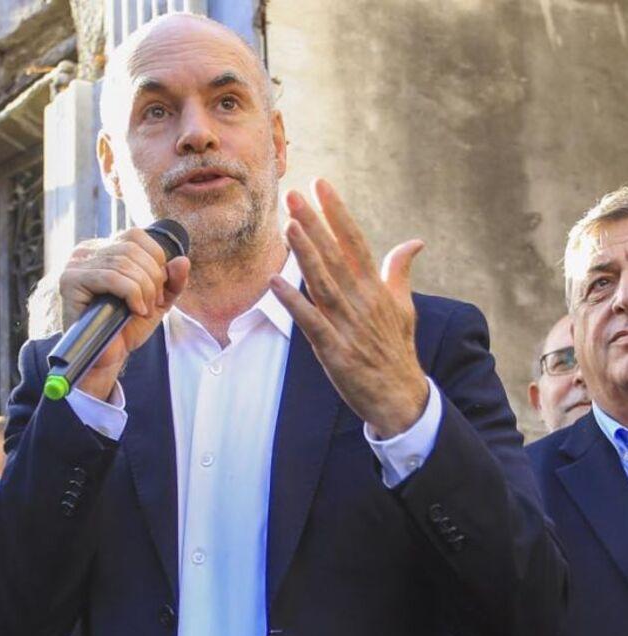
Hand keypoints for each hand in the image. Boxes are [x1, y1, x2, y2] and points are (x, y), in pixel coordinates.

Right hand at [59, 228, 190, 399]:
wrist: (107, 356)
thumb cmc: (126, 328)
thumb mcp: (157, 301)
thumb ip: (172, 281)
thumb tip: (182, 261)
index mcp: (104, 249)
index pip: (134, 235)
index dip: (155, 258)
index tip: (158, 289)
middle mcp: (86, 252)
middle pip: (130, 248)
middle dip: (152, 277)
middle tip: (153, 304)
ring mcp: (75, 265)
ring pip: (122, 262)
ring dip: (143, 288)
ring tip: (144, 310)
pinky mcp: (70, 281)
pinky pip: (109, 277)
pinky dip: (131, 293)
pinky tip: (135, 310)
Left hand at [270, 179, 429, 437]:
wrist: (401, 397)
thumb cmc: (397, 350)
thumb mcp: (403, 307)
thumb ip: (399, 272)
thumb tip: (415, 242)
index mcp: (375, 288)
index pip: (355, 240)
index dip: (337, 212)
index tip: (321, 184)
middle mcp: (362, 301)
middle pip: (335, 255)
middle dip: (314, 223)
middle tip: (293, 194)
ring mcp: (348, 326)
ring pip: (323, 283)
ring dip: (305, 254)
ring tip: (287, 225)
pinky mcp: (335, 351)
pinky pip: (311, 322)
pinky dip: (294, 303)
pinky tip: (275, 282)